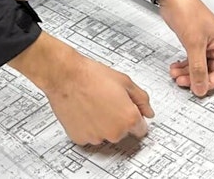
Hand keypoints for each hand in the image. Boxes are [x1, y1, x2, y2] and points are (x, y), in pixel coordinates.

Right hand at [10, 32, 152, 144]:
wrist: (65, 75)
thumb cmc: (91, 76)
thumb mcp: (125, 81)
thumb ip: (141, 99)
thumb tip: (148, 111)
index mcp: (128, 118)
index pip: (141, 129)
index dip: (134, 118)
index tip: (128, 112)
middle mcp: (114, 132)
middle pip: (122, 132)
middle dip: (118, 120)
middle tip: (107, 102)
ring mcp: (96, 137)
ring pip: (104, 135)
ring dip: (102, 124)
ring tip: (93, 104)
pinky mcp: (80, 138)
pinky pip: (88, 136)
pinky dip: (87, 127)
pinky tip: (84, 111)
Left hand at [148, 0, 213, 96]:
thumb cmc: (187, 11)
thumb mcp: (194, 44)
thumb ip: (197, 68)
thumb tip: (201, 86)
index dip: (209, 83)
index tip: (197, 89)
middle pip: (211, 72)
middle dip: (195, 78)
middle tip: (182, 81)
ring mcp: (207, 44)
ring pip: (200, 68)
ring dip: (187, 73)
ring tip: (176, 74)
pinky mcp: (196, 43)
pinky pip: (193, 61)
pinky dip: (185, 66)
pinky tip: (176, 68)